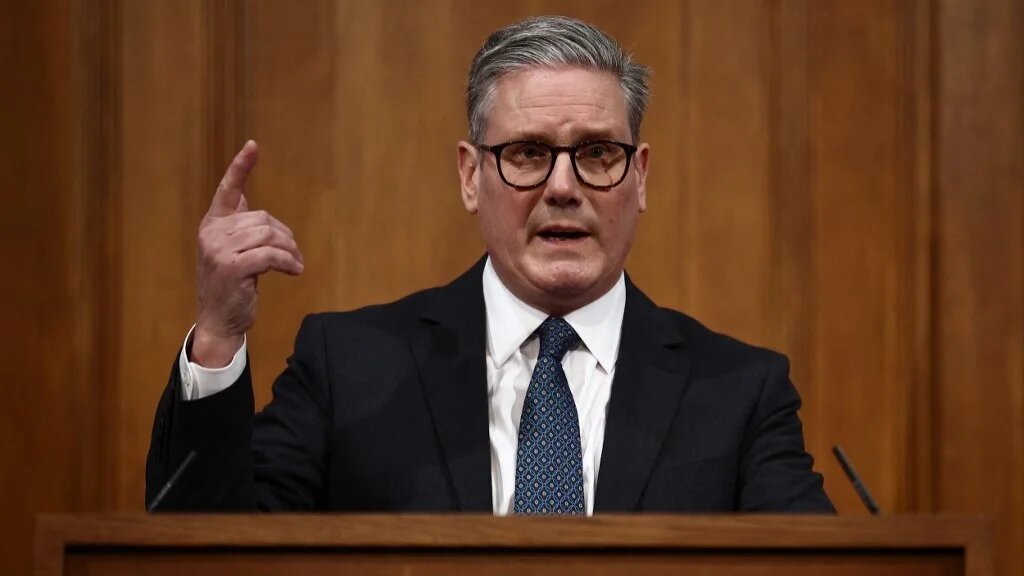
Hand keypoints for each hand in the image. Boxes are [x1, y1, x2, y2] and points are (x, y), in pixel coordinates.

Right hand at [192, 141, 303, 366]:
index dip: (240, 167)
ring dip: (290, 250)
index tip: (253, 146)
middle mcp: (211, 233)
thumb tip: (244, 197)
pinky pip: (271, 255)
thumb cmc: (230, 286)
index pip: (227, 189)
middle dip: (285, 235)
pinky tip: (295, 271)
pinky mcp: (231, 267)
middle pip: (262, 218)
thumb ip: (236, 226)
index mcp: (212, 224)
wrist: (218, 321)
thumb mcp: (230, 251)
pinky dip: (288, 262)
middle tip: (294, 255)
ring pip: (268, 235)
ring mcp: (218, 250)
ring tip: (295, 264)